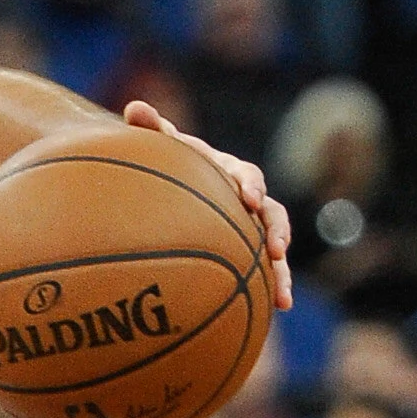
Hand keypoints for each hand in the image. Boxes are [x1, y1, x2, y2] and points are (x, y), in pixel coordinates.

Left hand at [123, 100, 292, 309]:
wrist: (171, 184)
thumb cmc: (167, 163)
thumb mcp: (160, 147)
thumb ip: (150, 128)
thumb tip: (134, 107)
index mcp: (230, 172)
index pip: (247, 176)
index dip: (251, 186)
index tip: (249, 199)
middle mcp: (247, 199)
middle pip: (272, 213)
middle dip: (276, 231)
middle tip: (276, 249)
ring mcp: (250, 226)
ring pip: (274, 247)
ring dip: (281, 270)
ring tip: (282, 296)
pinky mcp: (246, 250)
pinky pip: (263, 269)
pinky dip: (271, 287)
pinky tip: (276, 311)